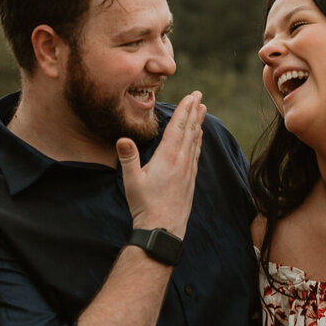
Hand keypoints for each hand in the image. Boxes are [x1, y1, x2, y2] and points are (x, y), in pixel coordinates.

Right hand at [118, 91, 203, 236]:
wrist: (164, 229)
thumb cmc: (145, 205)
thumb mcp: (132, 180)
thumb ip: (128, 158)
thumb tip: (122, 138)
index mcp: (168, 157)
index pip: (178, 127)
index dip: (184, 110)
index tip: (190, 96)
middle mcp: (182, 161)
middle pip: (189, 130)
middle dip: (194, 111)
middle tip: (199, 96)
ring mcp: (188, 170)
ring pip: (195, 140)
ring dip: (198, 123)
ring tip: (202, 110)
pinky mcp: (190, 180)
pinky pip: (196, 154)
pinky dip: (198, 141)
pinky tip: (199, 137)